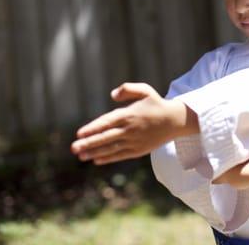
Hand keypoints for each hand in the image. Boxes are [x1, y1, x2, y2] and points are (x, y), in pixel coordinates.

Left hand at [70, 83, 197, 164]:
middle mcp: (130, 129)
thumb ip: (127, 89)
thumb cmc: (156, 103)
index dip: (93, 128)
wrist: (175, 120)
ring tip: (81, 156)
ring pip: (111, 148)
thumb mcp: (145, 90)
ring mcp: (134, 141)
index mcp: (129, 114)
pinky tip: (96, 160)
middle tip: (73, 148)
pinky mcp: (139, 150)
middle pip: (106, 137)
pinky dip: (108, 158)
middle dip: (88, 143)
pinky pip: (120, 155)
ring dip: (95, 152)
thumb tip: (112, 94)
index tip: (79, 133)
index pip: (107, 122)